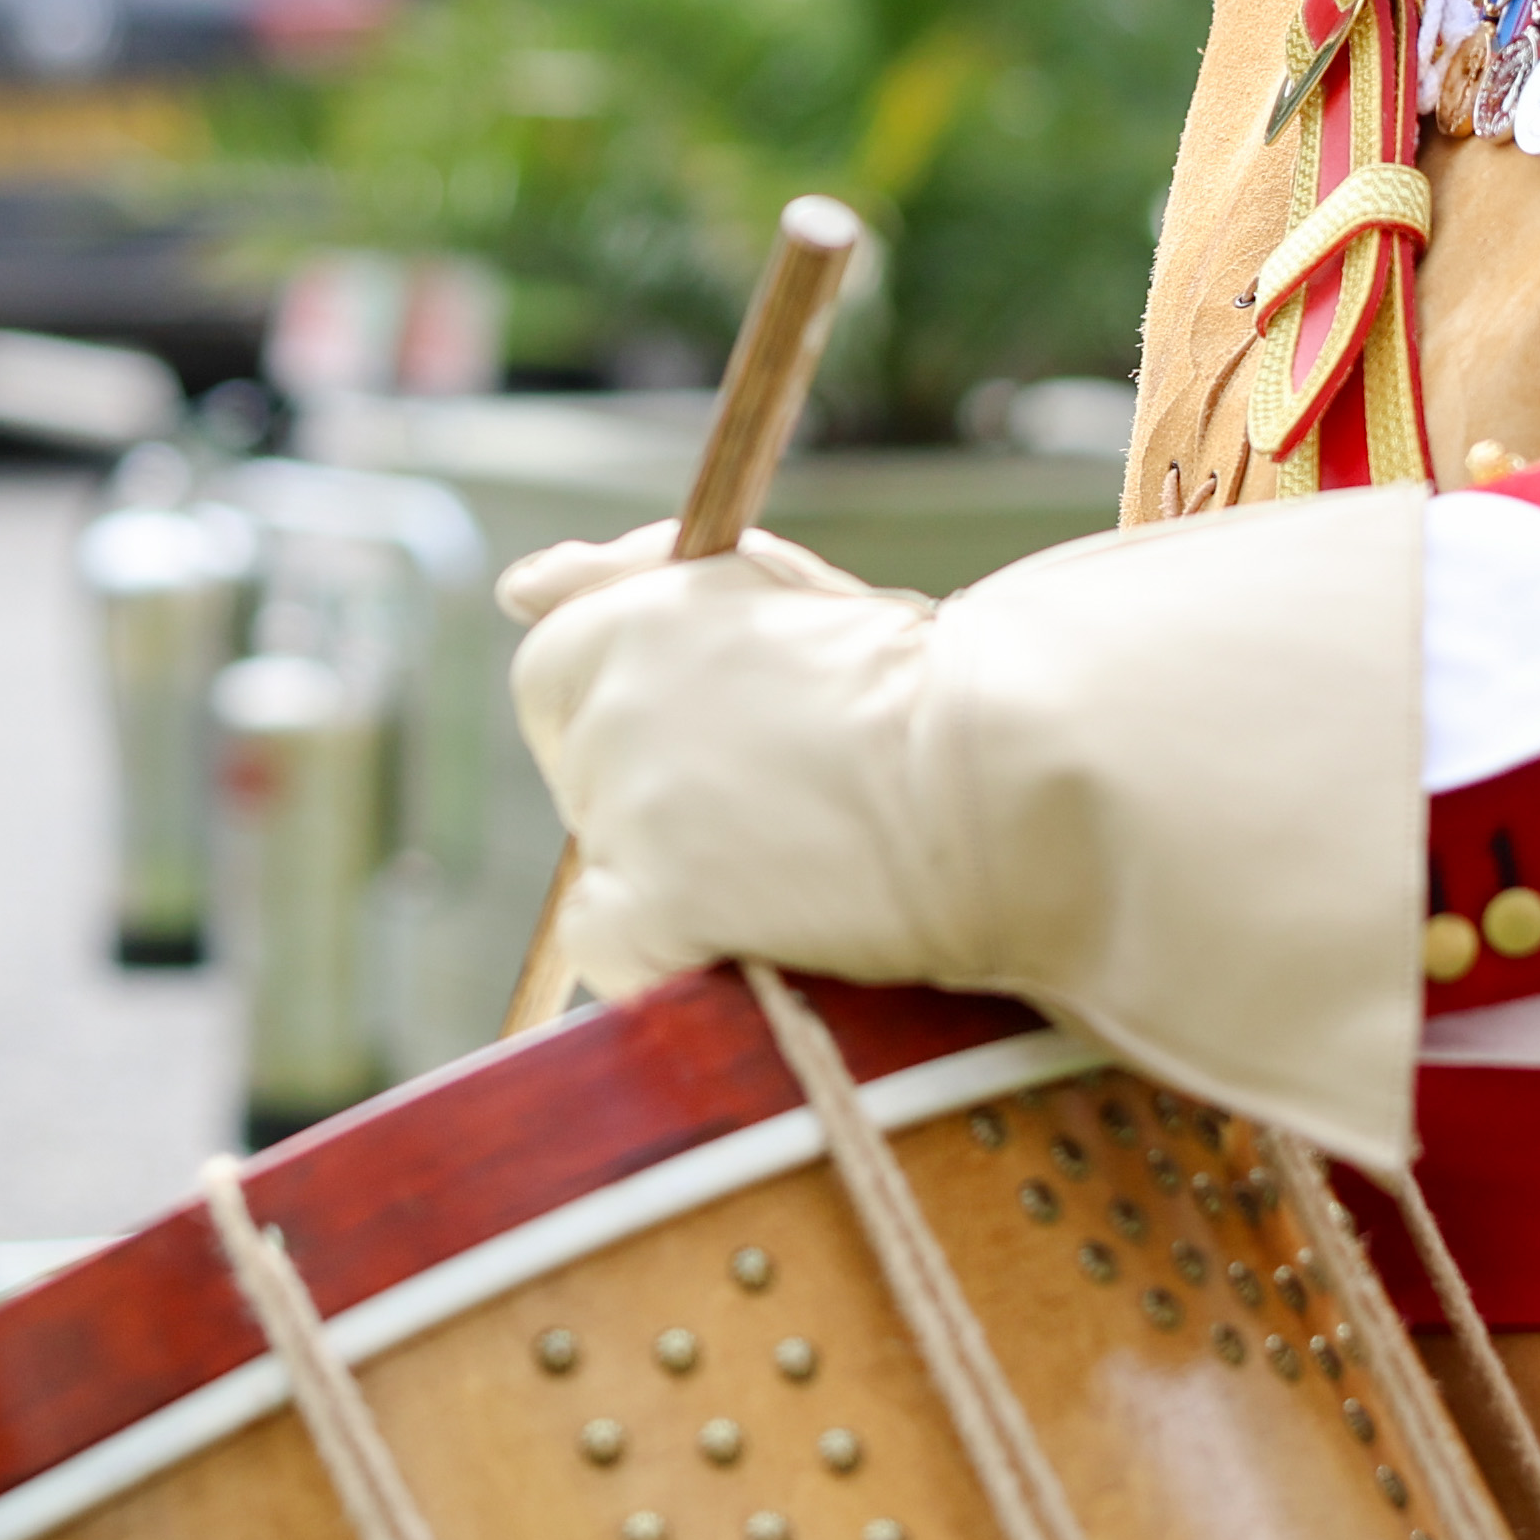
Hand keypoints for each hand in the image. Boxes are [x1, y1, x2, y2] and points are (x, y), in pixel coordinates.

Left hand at [527, 499, 1440, 1167]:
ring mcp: (627, 804)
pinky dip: (678, 958)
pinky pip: (619, 951)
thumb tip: (515, 587)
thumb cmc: (920, 685)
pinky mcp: (656, 902)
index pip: (559, 683)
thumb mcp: (771, 599)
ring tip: (802, 867)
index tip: (734, 747)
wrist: (1025, 772)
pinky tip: (770, 928)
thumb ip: (633, 582)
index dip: (646, 726)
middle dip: (662, 805)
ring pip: (606, 875)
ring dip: (683, 885)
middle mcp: (612, 697)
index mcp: (635, 614)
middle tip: (788, 808)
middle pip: (583, 784)